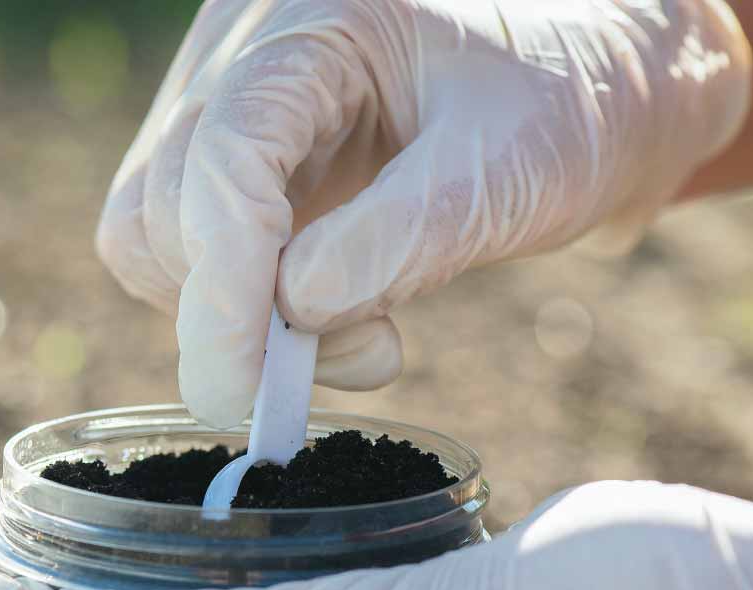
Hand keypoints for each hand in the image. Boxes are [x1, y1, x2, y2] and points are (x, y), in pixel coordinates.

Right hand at [96, 0, 751, 427]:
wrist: (598, 75)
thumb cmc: (573, 95)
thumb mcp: (513, 164)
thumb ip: (402, 237)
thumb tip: (292, 315)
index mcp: (314, 19)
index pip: (221, 152)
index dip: (223, 282)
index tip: (249, 389)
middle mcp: (245, 51)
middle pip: (163, 201)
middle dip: (231, 314)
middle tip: (359, 361)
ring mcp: (230, 103)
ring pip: (154, 232)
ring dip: (231, 317)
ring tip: (358, 335)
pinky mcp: (241, 159)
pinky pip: (189, 246)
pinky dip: (243, 305)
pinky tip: (332, 308)